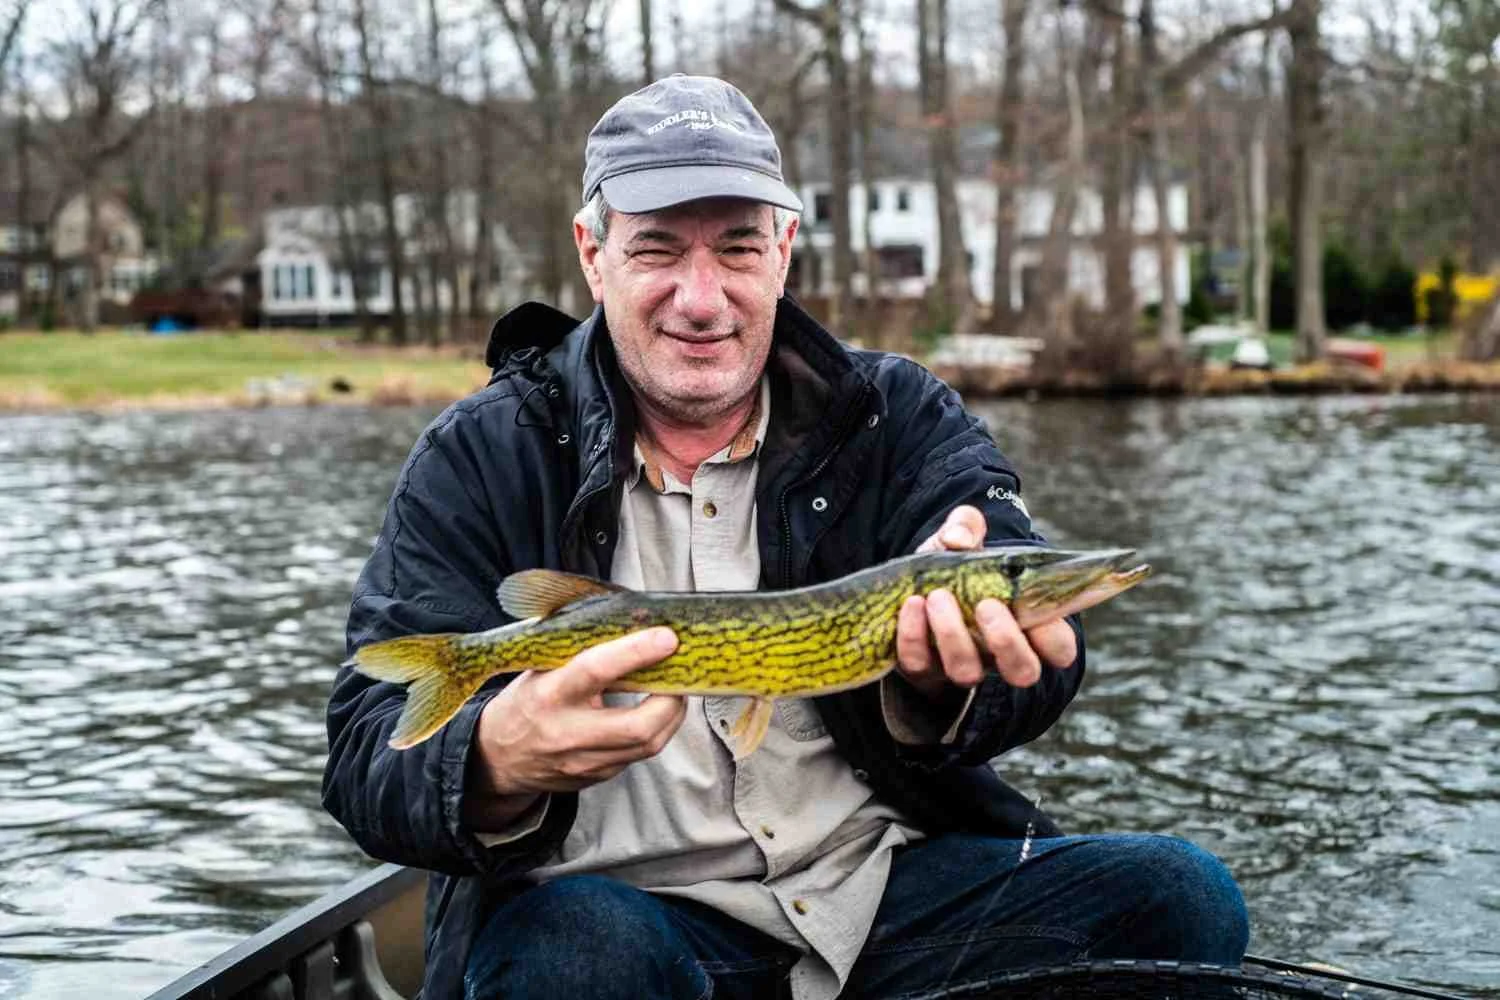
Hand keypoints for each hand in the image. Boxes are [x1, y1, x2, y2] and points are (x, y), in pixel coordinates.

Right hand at [463, 627, 686, 828]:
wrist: (498, 756)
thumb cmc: (527, 701)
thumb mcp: (541, 669)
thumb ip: (580, 651)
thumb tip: (632, 622)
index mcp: (549, 694)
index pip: (595, 670)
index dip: (635, 652)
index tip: (667, 637)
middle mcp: (568, 733)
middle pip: (638, 726)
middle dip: (671, 700)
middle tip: (680, 676)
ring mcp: (584, 762)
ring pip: (647, 745)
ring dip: (672, 715)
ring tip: (674, 692)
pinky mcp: (597, 778)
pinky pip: (639, 755)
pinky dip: (656, 731)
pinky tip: (655, 713)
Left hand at [895, 505, 1077, 700]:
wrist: (911, 584)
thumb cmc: (956, 566)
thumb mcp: (965, 538)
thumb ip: (967, 525)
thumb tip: (957, 539)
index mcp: (1026, 627)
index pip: (1059, 650)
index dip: (1054, 639)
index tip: (1032, 609)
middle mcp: (998, 654)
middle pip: (1022, 672)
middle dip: (1007, 642)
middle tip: (986, 605)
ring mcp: (961, 665)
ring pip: (967, 672)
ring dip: (953, 635)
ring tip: (938, 596)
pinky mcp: (922, 668)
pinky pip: (920, 664)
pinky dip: (913, 636)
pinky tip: (912, 604)